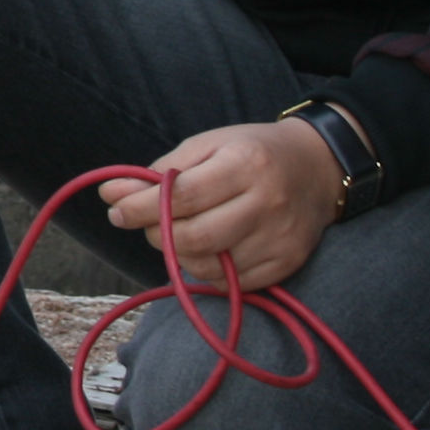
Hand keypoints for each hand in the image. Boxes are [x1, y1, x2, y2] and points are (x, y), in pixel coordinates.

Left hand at [98, 119, 342, 293]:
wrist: (319, 168)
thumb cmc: (252, 152)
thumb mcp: (207, 146)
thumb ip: (160, 172)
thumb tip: (111, 194)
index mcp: (246, 164)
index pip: (182, 197)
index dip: (141, 207)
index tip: (117, 211)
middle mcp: (267, 203)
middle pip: (194, 238)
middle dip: (157, 234)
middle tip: (148, 223)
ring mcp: (280, 238)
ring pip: (209, 265)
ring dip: (180, 254)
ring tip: (180, 232)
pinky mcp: (287, 264)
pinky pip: (231, 282)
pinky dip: (207, 270)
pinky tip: (207, 248)